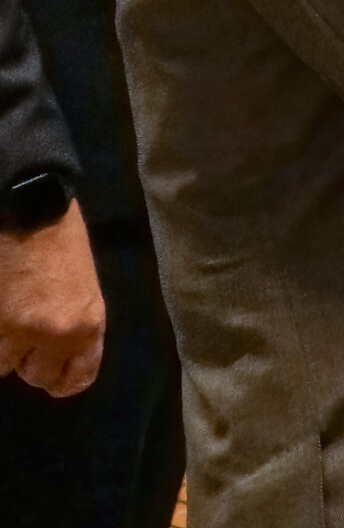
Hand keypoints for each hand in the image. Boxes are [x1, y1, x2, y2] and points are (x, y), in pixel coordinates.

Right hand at [0, 199, 104, 396]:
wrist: (31, 209)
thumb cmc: (61, 239)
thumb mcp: (83, 286)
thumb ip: (72, 321)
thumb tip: (53, 349)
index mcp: (89, 324)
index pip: (78, 377)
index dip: (62, 381)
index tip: (51, 377)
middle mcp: (56, 335)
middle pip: (36, 376)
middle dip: (26, 360)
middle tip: (22, 333)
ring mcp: (18, 331)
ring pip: (2, 365)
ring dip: (3, 345)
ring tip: (9, 312)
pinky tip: (1, 308)